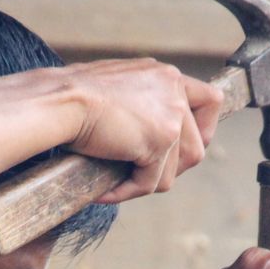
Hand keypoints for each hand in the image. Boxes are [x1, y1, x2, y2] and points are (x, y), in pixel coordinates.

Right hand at [64, 59, 221, 201]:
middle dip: (175, 168)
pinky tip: (106, 191)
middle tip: (145, 176)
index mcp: (166, 76)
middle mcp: (174, 90)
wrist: (59, 101)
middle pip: (199, 144)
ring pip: (176, 169)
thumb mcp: (118, 91)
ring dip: (149, 181)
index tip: (185, 149)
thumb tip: (149, 139)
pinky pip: (151, 182)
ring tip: (120, 182)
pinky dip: (128, 191)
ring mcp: (171, 115)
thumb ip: (142, 106)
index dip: (204, 130)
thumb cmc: (72, 97)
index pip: (210, 101)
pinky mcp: (160, 140)